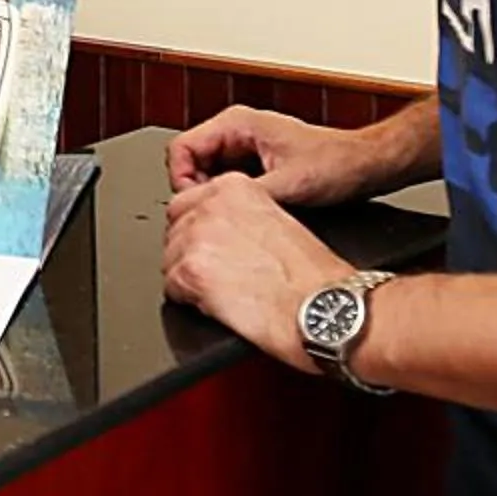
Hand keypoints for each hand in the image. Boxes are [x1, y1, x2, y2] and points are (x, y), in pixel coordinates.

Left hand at [162, 173, 353, 373]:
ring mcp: (197, 237)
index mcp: (235, 188)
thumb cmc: (317, 276)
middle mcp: (211, 205)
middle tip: (217, 274)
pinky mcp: (190, 272)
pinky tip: (220, 305)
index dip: (199, 231)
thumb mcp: (279, 222)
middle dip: (191, 252)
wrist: (326, 307)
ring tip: (225, 292)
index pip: (188, 203)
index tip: (211, 247)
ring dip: (190, 278)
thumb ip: (243, 218)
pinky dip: (190, 301)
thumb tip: (224, 235)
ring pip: (170, 259)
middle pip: (175, 230)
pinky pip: (172, 289)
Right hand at [169, 104, 377, 208]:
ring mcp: (244, 148)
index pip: (180, 149)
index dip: (181, 180)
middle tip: (214, 216)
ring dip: (214, 198)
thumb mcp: (288, 184)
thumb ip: (246, 196)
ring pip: (206, 176)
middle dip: (198, 192)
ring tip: (233, 216)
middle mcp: (236, 132)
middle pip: (189, 164)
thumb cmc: (336, 164)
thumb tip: (216, 213)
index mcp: (236, 124)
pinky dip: (229, 200)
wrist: (364, 165)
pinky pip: (225, 183)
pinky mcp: (254, 164)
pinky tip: (246, 215)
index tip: (195, 205)